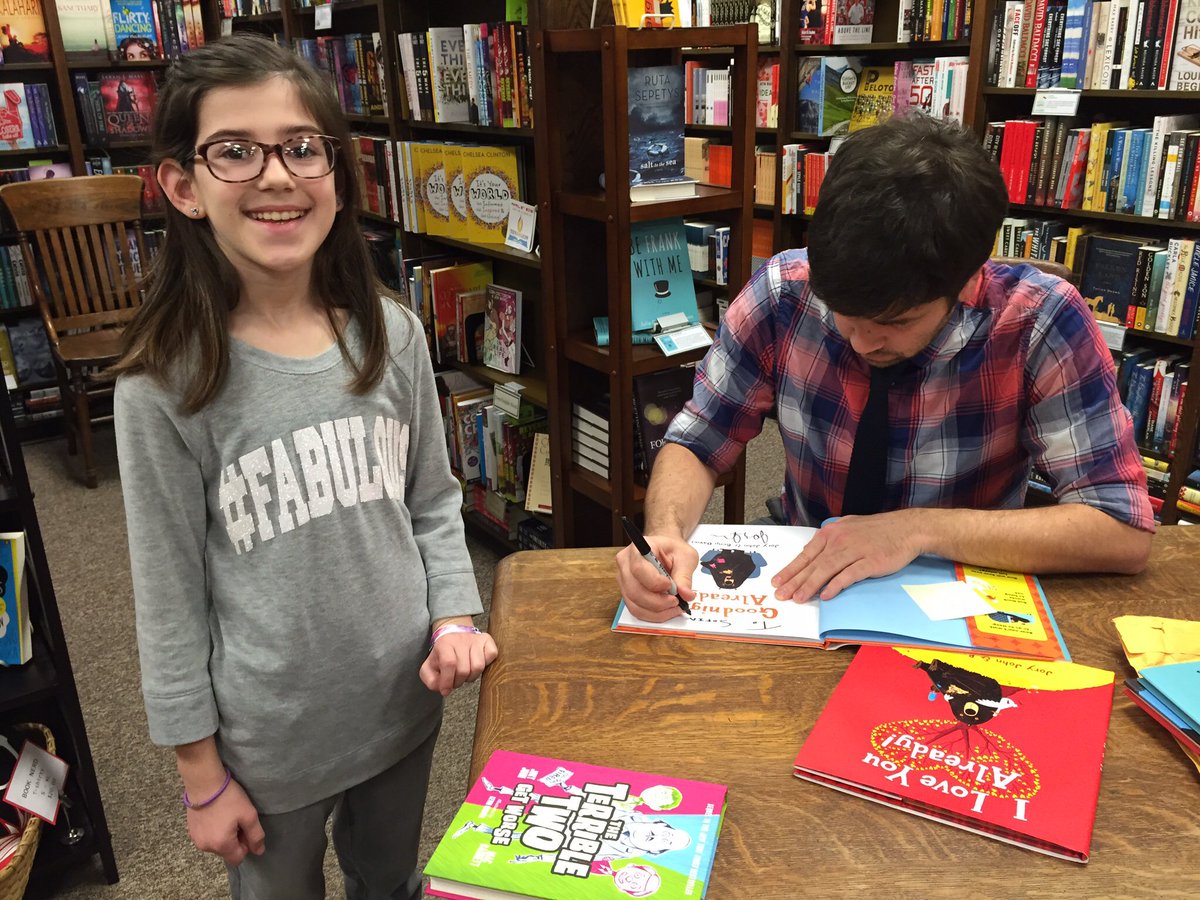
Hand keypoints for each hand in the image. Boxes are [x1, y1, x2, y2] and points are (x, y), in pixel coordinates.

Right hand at [185, 778, 264, 866]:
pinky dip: (213, 831)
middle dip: (234, 840)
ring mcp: (196, 839)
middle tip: (237, 820)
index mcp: (221, 845)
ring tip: (226, 816)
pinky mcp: (191, 831)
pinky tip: (216, 816)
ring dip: (223, 836)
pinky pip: (207, 838)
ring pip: (216, 845)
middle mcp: (206, 847)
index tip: (245, 829)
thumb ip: (255, 835)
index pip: (237, 859)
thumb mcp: (248, 815)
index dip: (245, 846)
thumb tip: (259, 852)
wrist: (204, 783)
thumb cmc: (229, 798)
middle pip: (226, 852)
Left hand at [420, 631, 497, 695]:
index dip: (447, 680)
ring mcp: (476, 639)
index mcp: (444, 644)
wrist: (453, 634)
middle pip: (464, 669)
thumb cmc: (442, 654)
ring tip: (465, 674)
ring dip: (472, 677)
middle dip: (458, 682)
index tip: (445, 691)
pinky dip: (486, 664)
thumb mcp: (429, 667)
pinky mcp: (487, 640)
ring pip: (479, 666)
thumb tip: (443, 689)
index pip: (449, 663)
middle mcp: (461, 640)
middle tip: (455, 681)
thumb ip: (431, 680)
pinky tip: (476, 664)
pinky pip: (491, 655)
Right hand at [615, 533, 697, 622]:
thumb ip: (685, 575)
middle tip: (676, 601)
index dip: (655, 582)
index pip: (639, 569)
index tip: (671, 586)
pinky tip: (666, 610)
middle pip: (635, 590)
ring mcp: (623, 580)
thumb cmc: (673, 550)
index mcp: (638, 548)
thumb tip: (686, 595)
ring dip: (657, 611)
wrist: (665, 551)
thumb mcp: (685, 557)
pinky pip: (636, 610)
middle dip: (658, 602)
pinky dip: (653, 615)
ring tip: (674, 607)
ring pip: (635, 604)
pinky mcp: (627, 593)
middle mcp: (625, 564)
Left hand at [771, 511, 921, 602]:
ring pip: (826, 570)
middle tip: (780, 594)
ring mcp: (854, 551)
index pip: (806, 554)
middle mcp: (839, 540)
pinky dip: (836, 585)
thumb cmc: (877, 530)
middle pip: (812, 564)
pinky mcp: (869, 562)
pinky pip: (849, 575)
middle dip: (794, 580)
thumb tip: (813, 552)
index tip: (777, 581)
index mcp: (831, 533)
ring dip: (810, 585)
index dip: (790, 569)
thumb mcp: (848, 527)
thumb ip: (830, 539)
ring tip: (798, 598)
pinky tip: (825, 595)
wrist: (906, 528)